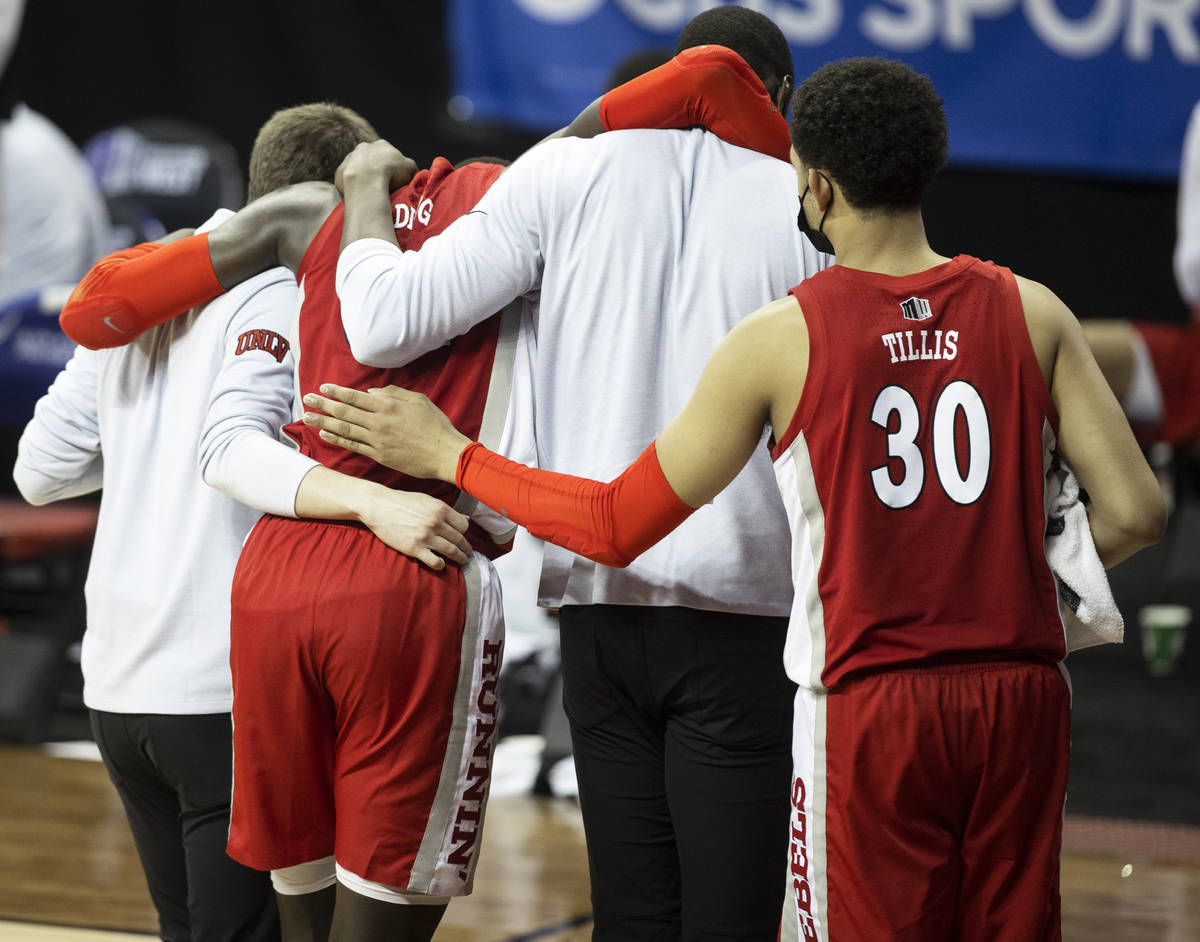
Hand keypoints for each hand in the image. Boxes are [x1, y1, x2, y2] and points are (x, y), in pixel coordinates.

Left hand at [303, 384, 470, 482]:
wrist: (445, 454)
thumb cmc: (435, 425)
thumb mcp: (418, 400)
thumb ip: (394, 393)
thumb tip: (371, 392)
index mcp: (388, 406)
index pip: (355, 397)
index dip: (337, 392)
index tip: (323, 387)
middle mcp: (379, 422)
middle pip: (344, 412)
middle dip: (323, 404)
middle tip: (307, 399)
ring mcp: (377, 440)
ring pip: (344, 430)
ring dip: (323, 422)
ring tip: (307, 417)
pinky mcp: (379, 455)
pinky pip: (353, 446)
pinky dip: (337, 440)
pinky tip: (325, 435)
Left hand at [334, 140, 418, 193]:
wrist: (367, 180)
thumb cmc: (391, 173)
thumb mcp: (411, 169)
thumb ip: (410, 168)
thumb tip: (410, 173)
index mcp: (382, 145)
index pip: (389, 156)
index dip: (393, 168)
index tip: (395, 180)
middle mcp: (363, 148)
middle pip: (372, 161)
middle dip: (376, 172)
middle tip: (383, 187)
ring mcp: (349, 159)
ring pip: (358, 170)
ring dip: (363, 179)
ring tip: (371, 193)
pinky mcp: (340, 172)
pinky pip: (347, 181)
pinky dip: (353, 188)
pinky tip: (360, 196)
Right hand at [359, 487, 470, 570]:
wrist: (378, 506)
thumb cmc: (402, 501)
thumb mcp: (427, 500)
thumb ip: (446, 510)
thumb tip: (466, 518)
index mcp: (440, 509)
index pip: (463, 525)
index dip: (465, 533)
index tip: (464, 538)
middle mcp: (436, 522)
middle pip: (459, 539)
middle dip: (466, 549)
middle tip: (468, 554)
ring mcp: (426, 536)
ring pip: (451, 551)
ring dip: (459, 558)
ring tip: (462, 561)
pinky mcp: (414, 548)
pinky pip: (435, 561)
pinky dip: (441, 565)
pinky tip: (441, 564)